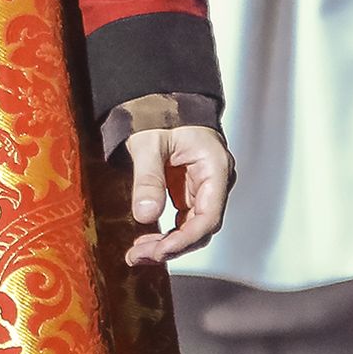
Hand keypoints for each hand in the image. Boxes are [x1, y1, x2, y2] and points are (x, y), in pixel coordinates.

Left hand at [123, 125, 233, 266]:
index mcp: (215, 167)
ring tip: (137, 253)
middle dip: (172, 246)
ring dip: (167, 243)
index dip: (184, 239)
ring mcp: (203, 186)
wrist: (159, 96)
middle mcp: (215, 181)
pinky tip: (145, 240)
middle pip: (201, 227)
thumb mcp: (148, 142)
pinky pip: (182, 218)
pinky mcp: (189, 189)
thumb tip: (146, 216)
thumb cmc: (159, 112)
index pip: (208, 217)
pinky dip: (165, 231)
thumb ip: (148, 177)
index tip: (159, 251)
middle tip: (138, 257)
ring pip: (192, 226)